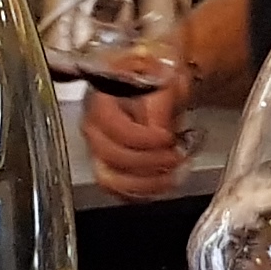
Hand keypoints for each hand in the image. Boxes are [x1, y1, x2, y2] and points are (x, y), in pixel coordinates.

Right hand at [81, 74, 192, 197]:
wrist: (161, 83)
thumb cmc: (159, 76)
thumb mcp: (165, 78)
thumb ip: (159, 102)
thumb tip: (157, 130)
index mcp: (100, 100)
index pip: (113, 128)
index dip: (143, 139)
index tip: (168, 137)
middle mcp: (93, 128)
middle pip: (112, 157)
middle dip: (149, 162)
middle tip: (177, 155)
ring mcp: (98, 151)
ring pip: (111, 181)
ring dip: (147, 183)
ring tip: (174, 173)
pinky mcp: (109, 169)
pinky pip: (119, 192)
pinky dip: (143, 193)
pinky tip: (165, 182)